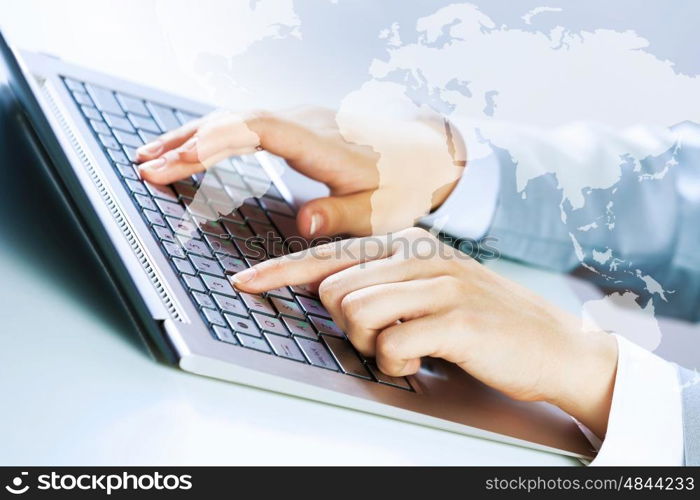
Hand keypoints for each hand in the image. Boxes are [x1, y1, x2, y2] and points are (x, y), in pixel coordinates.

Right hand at [136, 108, 464, 236]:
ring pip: (236, 118)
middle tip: (145, 167)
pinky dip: (213, 135)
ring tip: (151, 156)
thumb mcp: (381, 211)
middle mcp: (307, 123)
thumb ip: (342, 214)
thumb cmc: (404, 185)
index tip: (177, 161)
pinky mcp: (297, 126)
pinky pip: (246, 124)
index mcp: (324, 144)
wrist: (425, 154)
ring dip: (193, 135)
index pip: (257, 131)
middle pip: (236, 120)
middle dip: (187, 142)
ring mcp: (300, 120)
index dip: (215, 143)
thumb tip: (303, 217)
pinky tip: (192, 147)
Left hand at [231, 228, 618, 437]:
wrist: (554, 345)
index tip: (245, 283)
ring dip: (369, 345)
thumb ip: (383, 281)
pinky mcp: (455, 319)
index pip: (329, 253)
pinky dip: (396, 364)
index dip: (280, 270)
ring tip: (403, 350)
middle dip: (344, 324)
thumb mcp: (431, 287)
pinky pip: (390, 344)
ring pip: (356, 313)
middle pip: (334, 288)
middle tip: (381, 337)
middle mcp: (420, 255)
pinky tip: (420, 362)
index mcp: (409, 243)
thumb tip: (327, 292)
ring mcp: (439, 284)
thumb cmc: (484, 320)